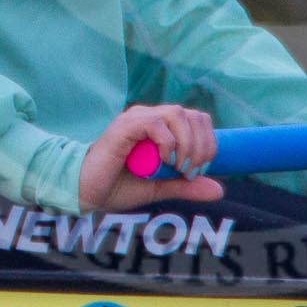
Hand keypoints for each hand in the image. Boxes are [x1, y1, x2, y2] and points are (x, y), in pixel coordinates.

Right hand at [78, 104, 225, 210]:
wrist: (86, 192)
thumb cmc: (118, 186)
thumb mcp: (160, 188)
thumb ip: (186, 186)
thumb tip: (219, 190)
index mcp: (160, 127)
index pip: (198, 119)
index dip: (209, 142)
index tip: (201, 170)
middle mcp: (150, 117)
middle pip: (192, 115)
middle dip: (202, 145)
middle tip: (191, 172)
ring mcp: (136, 119)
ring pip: (177, 114)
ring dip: (187, 144)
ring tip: (179, 168)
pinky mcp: (124, 126)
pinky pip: (155, 122)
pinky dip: (168, 142)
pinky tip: (164, 161)